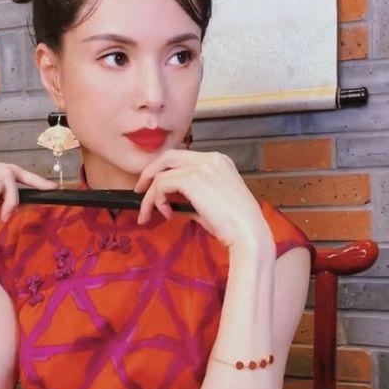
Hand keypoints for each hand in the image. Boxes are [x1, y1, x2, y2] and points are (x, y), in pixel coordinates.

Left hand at [134, 149, 271, 249]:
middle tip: (140, 190)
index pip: (184, 158)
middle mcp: (210, 158)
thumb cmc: (236, 225)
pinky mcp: (191, 179)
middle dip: (150, 172)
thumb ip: (192, 198)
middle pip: (168, 156)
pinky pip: (161, 185)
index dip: (166, 171)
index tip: (157, 188)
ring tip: (147, 214)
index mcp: (219, 161)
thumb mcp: (212, 205)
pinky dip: (156, 200)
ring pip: (161, 172)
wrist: (248, 232)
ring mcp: (201, 167)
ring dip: (150, 195)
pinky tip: (165, 214)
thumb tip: (170, 204)